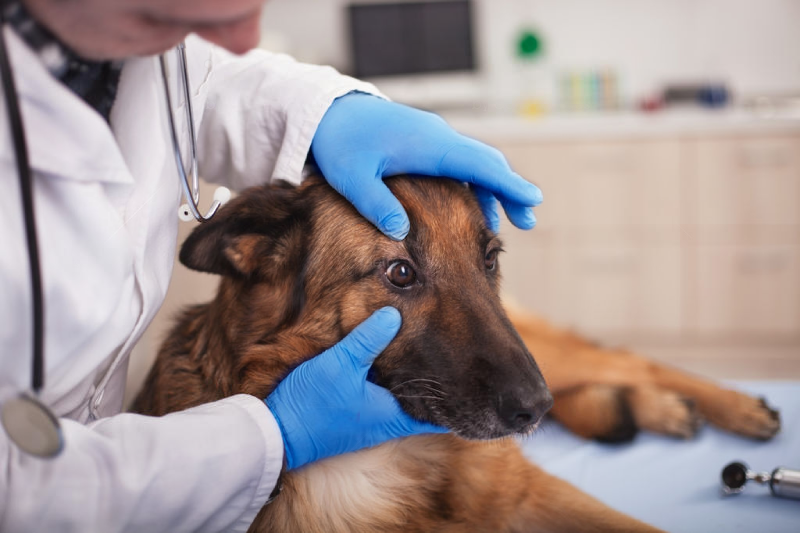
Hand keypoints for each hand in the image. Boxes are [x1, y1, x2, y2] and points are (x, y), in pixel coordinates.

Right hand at [265, 307, 445, 469]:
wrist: (278, 432)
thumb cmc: (312, 404)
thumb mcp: (341, 364)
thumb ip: (368, 339)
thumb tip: (395, 314)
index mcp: (392, 415)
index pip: (439, 415)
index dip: (458, 402)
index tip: (475, 383)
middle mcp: (385, 421)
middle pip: (423, 406)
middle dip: (438, 387)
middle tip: (458, 360)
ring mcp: (369, 421)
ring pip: (402, 401)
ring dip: (414, 385)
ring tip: (430, 355)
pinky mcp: (354, 417)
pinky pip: (382, 399)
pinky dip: (392, 384)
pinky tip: (389, 364)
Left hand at [311, 93, 542, 238]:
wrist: (329, 112)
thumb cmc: (341, 144)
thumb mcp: (352, 177)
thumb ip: (376, 204)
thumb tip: (400, 234)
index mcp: (428, 145)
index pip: (478, 164)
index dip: (507, 184)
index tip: (533, 200)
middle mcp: (438, 137)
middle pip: (486, 162)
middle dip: (510, 190)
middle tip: (528, 220)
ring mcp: (434, 138)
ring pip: (475, 162)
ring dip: (493, 188)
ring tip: (504, 222)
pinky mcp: (426, 143)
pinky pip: (459, 162)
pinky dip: (474, 182)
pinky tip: (473, 207)